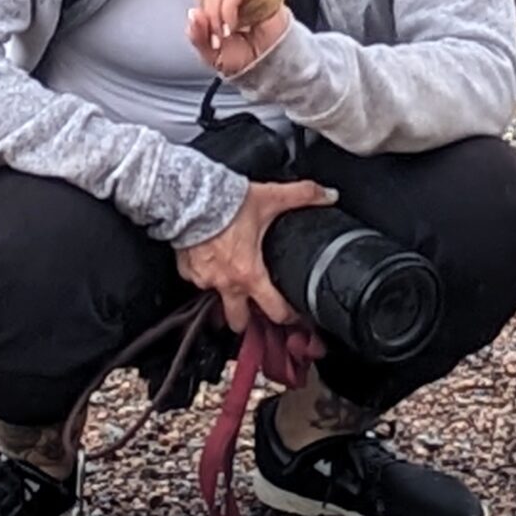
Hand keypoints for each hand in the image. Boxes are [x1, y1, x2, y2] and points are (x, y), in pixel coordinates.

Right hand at [177, 178, 336, 332]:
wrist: (190, 198)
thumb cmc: (226, 204)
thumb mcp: (272, 197)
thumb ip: (303, 195)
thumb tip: (329, 195)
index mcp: (250, 275)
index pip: (274, 311)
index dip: (287, 317)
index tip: (292, 315)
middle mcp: (226, 283)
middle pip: (238, 321)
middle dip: (247, 319)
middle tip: (255, 309)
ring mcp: (203, 279)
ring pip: (215, 298)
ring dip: (224, 293)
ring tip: (232, 280)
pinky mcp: (186, 270)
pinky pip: (195, 279)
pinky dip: (203, 274)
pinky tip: (209, 261)